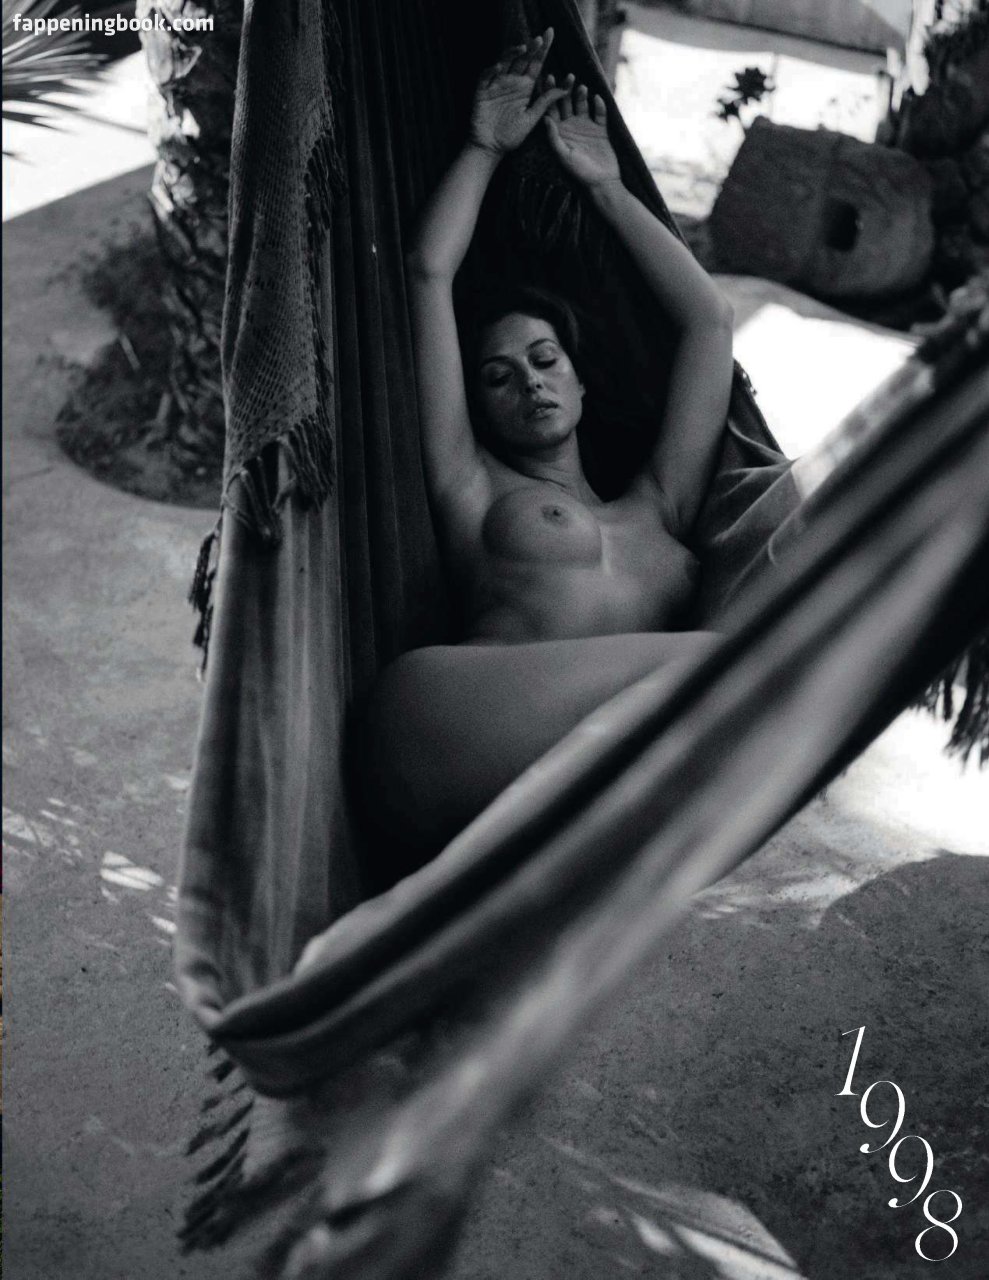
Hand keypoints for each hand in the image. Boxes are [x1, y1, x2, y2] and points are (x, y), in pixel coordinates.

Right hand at [469, 29, 565, 156]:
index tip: (550, 33)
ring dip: (512, 54)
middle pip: (522, 60)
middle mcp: (511, 82)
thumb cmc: (511, 136)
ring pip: (504, 63)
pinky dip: (492, 71)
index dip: (542, 49)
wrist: (491, 148)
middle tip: (540, 38)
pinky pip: (486, 77)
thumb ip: (545, 102)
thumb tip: (566, 89)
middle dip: (530, 48)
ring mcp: (496, 85)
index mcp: (524, 87)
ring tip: (523, 48)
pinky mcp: (482, 92)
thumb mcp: (532, 118)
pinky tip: (500, 67)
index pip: (535, 64)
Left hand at [544, 81, 620, 189]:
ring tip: (581, 88)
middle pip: (566, 102)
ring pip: (582, 104)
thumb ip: (553, 138)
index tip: (547, 79)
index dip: (548, 94)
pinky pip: (599, 112)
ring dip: (581, 95)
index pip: (551, 109)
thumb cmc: (579, 173)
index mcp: (558, 132)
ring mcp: (586, 125)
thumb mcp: (563, 156)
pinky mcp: (601, 128)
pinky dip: (599, 105)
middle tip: (566, 76)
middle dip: (565, 88)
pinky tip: (597, 99)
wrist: (602, 183)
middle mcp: (570, 126)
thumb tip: (544, 119)